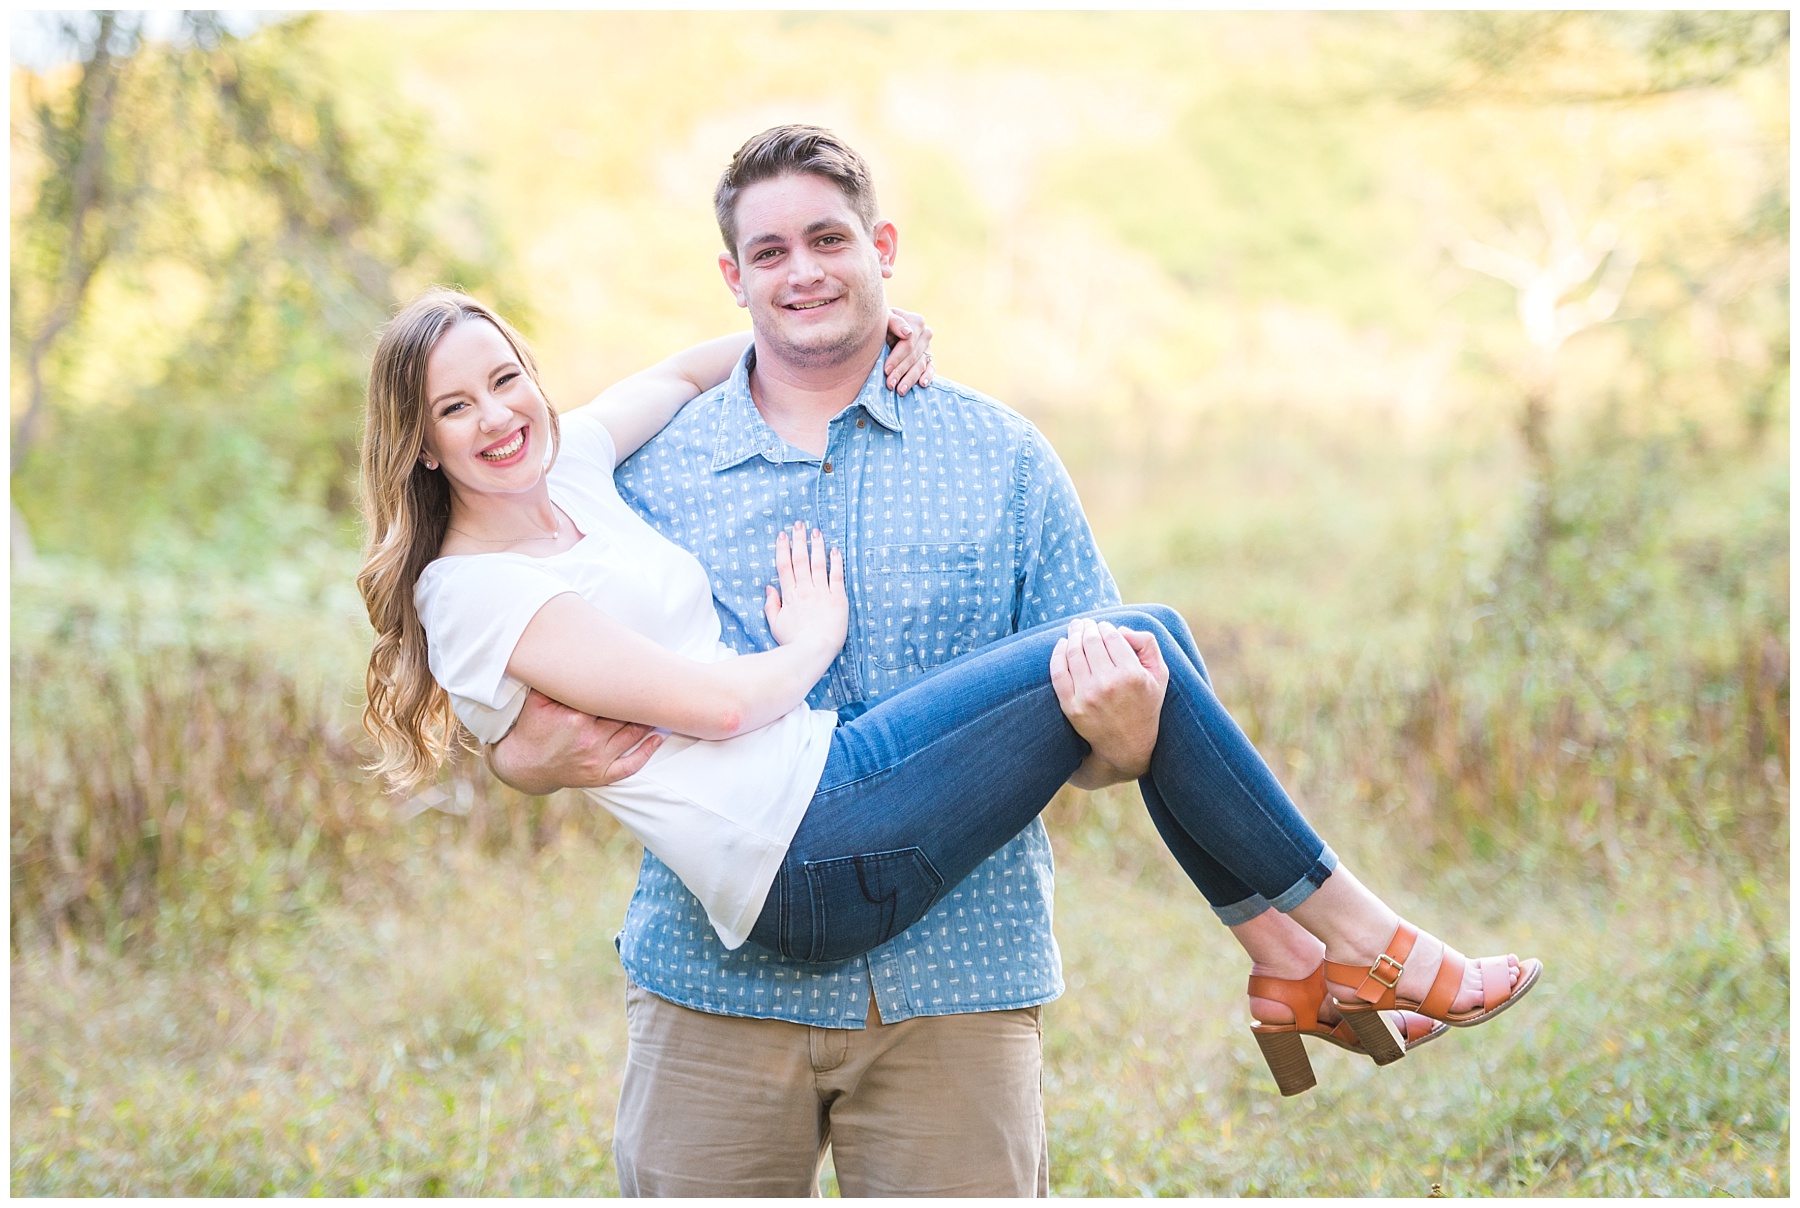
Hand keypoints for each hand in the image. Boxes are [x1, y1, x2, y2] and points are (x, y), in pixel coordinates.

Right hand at [487, 689, 663, 793]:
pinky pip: (630, 766)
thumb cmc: (533, 727)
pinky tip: (658, 738)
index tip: (640, 672)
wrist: (524, 765)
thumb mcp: (538, 700)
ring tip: (661, 705)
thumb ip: (556, 679)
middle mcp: (589, 739)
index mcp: (576, 718)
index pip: (611, 697)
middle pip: (625, 715)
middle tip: (660, 686)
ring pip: (632, 735)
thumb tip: (575, 652)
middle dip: (640, 701)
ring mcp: (596, 759)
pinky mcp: (599, 775)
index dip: (627, 685)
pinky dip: (646, 752)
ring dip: (648, 720)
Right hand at [764, 521, 847, 657]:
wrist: (814, 651)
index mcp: (790, 596)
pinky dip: (836, 562)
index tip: (783, 535)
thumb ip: (771, 605)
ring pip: (818, 563)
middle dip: (799, 540)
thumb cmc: (794, 642)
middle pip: (800, 560)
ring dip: (816, 546)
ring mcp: (822, 593)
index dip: (783, 549)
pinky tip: (835, 550)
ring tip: (816, 531)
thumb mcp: (775, 625)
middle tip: (799, 524)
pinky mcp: (838, 599)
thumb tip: (769, 588)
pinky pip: (837, 576)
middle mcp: (805, 590)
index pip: (784, 567)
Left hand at [883, 307, 934, 394]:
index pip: (908, 343)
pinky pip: (931, 369)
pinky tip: (921, 384)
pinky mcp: (929, 358)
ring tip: (900, 390)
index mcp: (917, 322)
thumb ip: (894, 322)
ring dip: (910, 379)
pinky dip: (927, 377)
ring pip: (920, 365)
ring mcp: (928, 347)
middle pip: (913, 356)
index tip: (886, 370)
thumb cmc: (883, 322)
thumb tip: (907, 333)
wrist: (885, 327)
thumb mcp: (885, 318)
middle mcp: (926, 334)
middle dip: (901, 371)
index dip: (897, 357)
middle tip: (890, 384)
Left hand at [1049, 618, 1168, 786]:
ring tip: (1075, 628)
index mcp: (1132, 674)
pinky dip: (1057, 653)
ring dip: (1073, 635)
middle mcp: (1108, 684)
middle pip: (1091, 641)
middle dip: (1088, 627)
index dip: (1106, 627)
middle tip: (1086, 623)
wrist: (1128, 745)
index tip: (1104, 627)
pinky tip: (1062, 644)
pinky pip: (1058, 673)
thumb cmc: (1145, 705)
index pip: (1112, 637)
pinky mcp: (1071, 707)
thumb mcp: (1159, 674)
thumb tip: (1119, 629)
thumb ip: (1147, 644)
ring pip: (1074, 653)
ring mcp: (1087, 696)